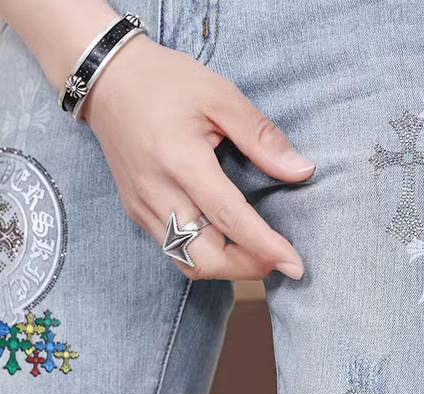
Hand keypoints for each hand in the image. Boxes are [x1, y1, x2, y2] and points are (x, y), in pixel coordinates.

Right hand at [83, 35, 314, 279]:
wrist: (107, 80)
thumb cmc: (166, 82)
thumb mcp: (221, 96)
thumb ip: (261, 137)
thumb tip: (301, 171)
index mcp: (180, 161)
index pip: (228, 218)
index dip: (264, 247)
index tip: (294, 265)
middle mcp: (157, 193)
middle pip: (205, 258)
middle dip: (247, 268)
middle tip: (279, 259)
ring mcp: (143, 207)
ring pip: (188, 263)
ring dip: (227, 269)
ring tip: (258, 255)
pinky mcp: (138, 212)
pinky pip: (175, 251)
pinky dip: (207, 257)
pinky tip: (229, 244)